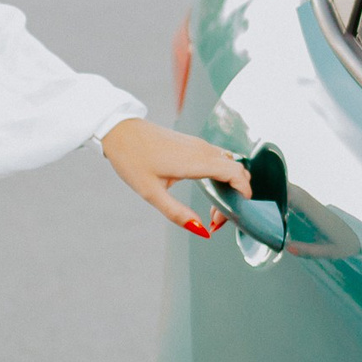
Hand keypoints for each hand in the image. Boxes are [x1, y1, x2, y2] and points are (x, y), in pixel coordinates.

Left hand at [100, 118, 249, 237]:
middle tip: (217, 217)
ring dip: (230, 185)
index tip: (229, 215)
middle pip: (238, 170)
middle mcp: (203, 150)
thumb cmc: (132, 160)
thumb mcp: (152, 193)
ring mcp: (200, 144)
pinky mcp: (194, 143)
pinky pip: (220, 158)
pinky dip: (223, 175)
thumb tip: (201, 230)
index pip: (237, 174)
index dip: (242, 196)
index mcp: (197, 161)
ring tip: (213, 207)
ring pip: (231, 163)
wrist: (119, 130)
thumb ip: (177, 213)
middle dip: (237, 195)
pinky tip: (209, 190)